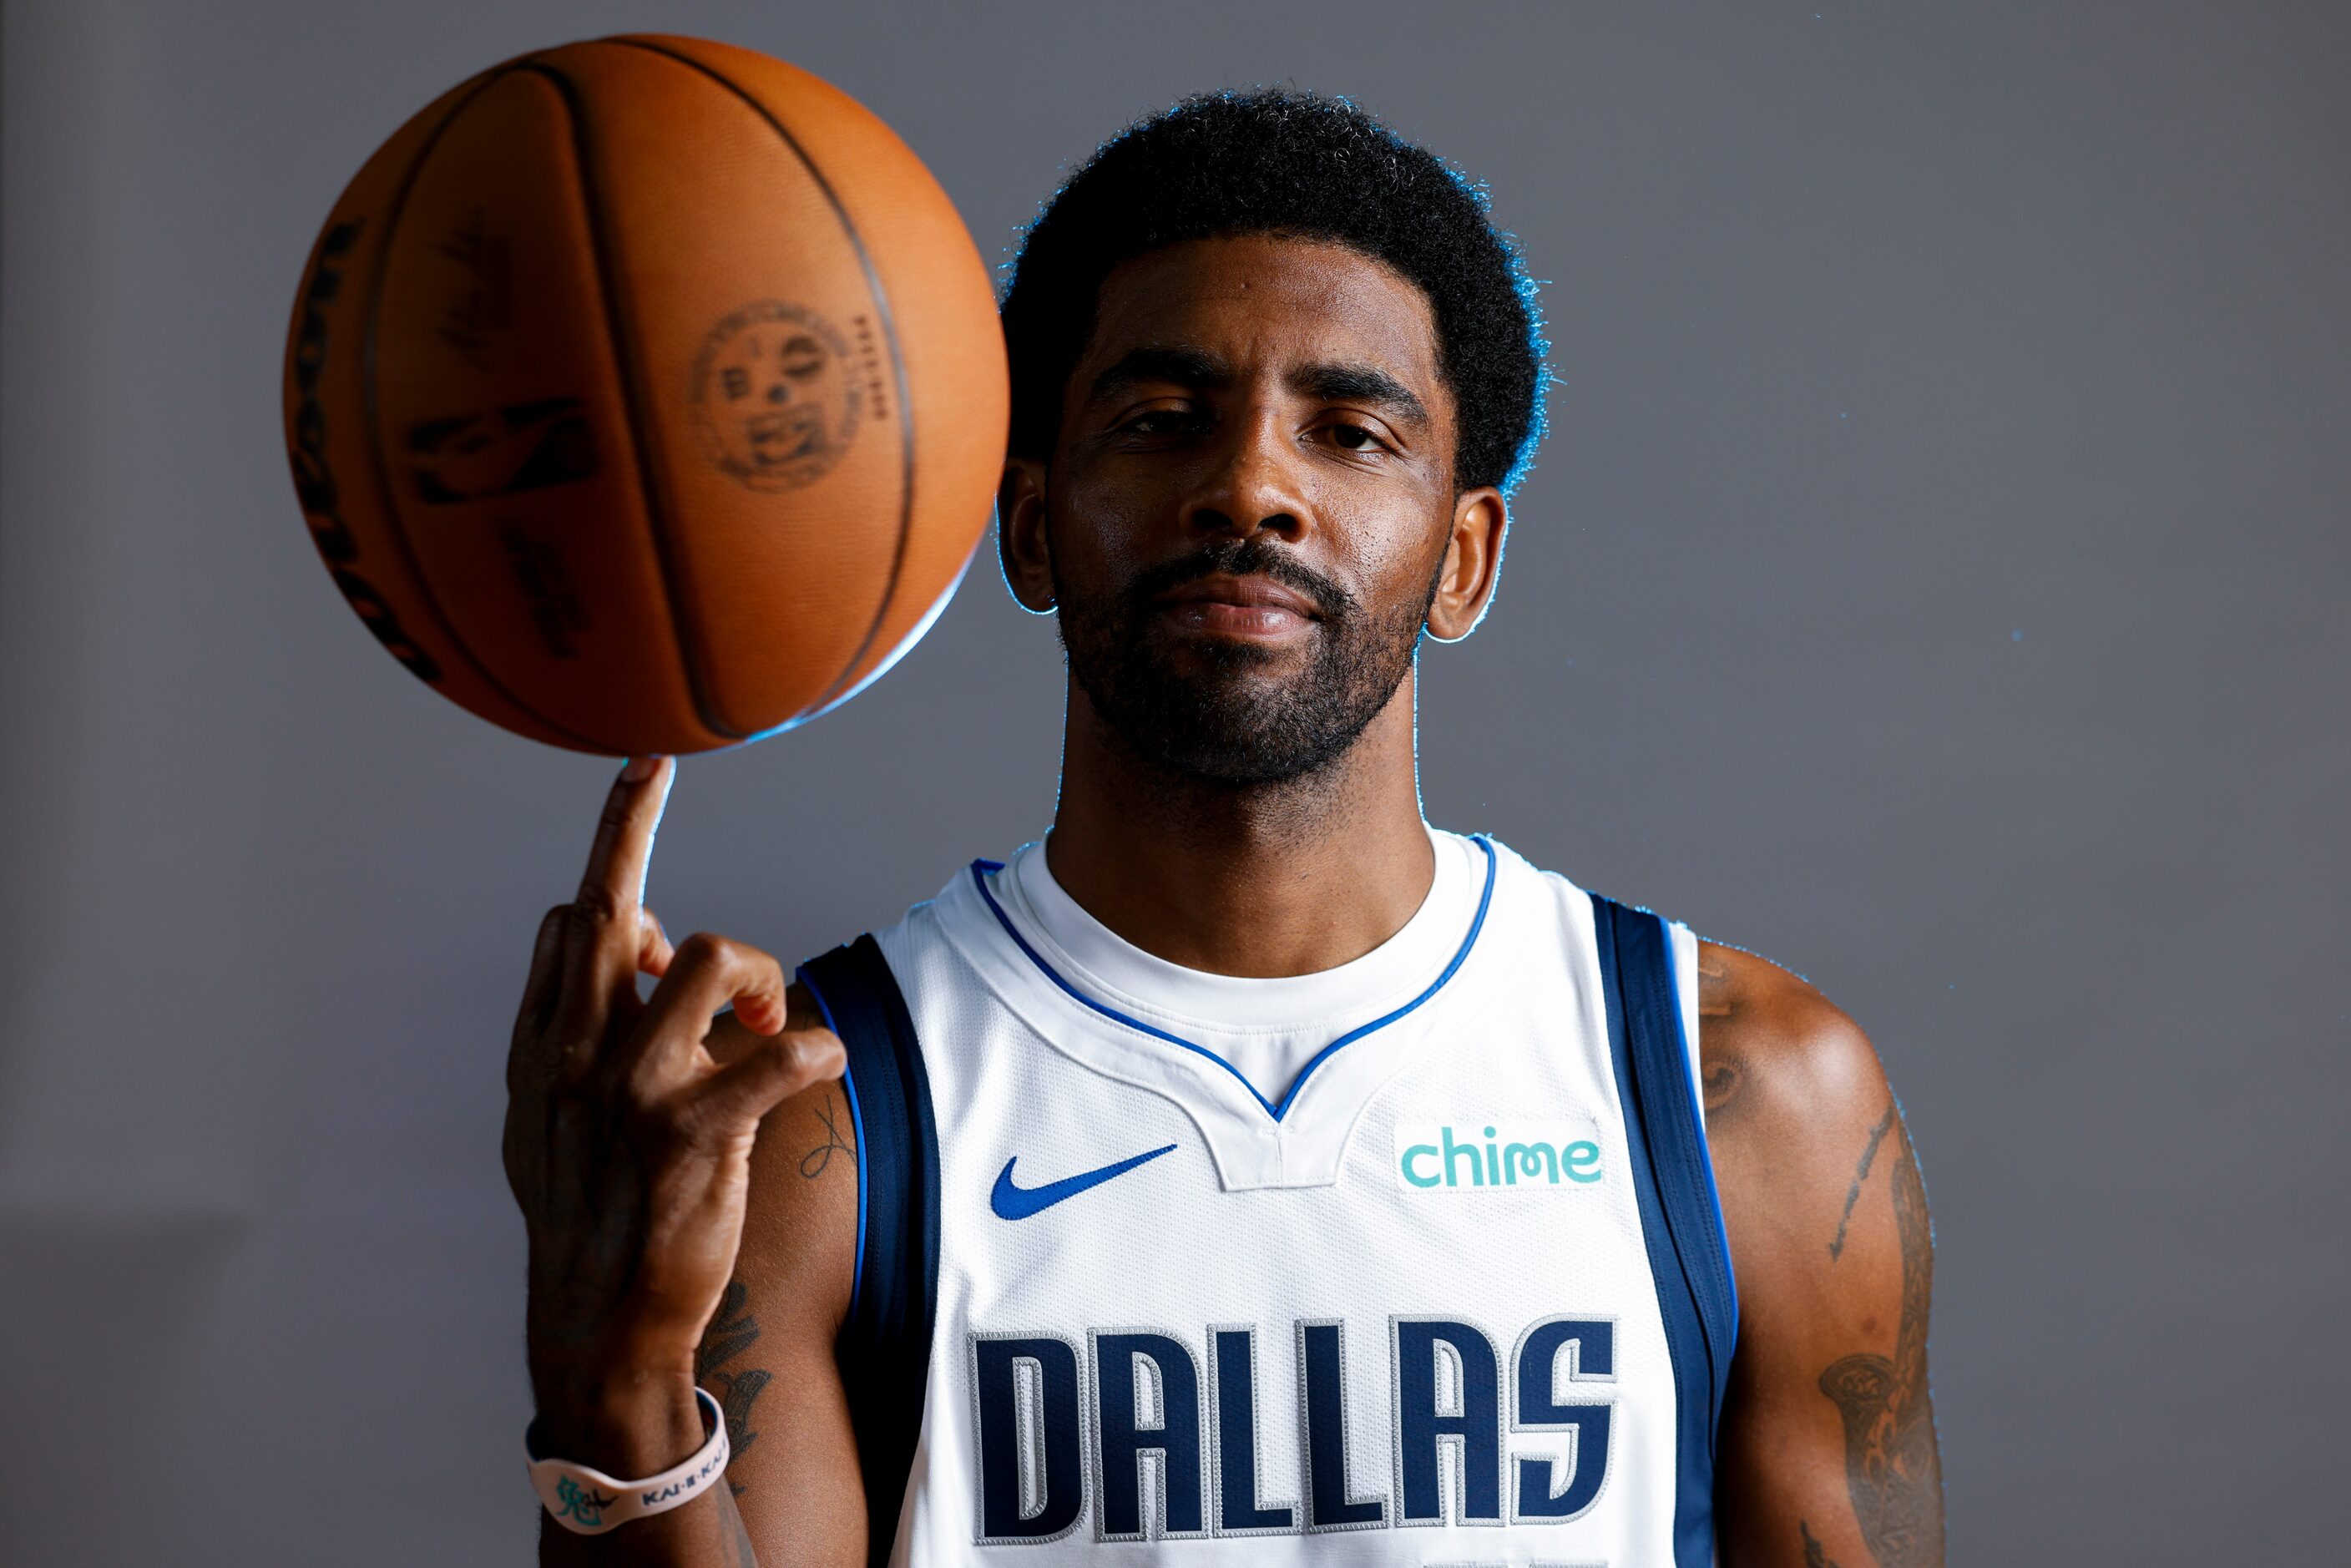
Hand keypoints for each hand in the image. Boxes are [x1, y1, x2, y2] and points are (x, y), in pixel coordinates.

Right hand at [502, 756, 844, 1469]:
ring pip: (714, 957)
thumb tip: (635, 948)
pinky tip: (823, 1064)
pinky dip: (815, 1048)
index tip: (638, 803)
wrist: (593, 1325)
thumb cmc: (586, 1212)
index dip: (614, 865)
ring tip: (770, 1023)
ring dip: (762, 975)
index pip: (570, 924)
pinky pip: (779, 1055)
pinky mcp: (695, 1135)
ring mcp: (634, 1092)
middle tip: (651, 768)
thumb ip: (571, 1032)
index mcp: (542, 1048)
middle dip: (624, 822)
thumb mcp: (542, 1120)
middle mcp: (577, 1055)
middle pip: (610, 909)